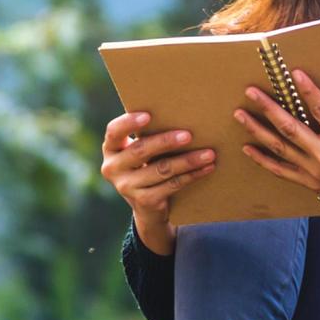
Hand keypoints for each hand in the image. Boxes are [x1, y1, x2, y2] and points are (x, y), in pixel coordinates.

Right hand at [99, 110, 213, 252]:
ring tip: (209, 153)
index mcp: (111, 149)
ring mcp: (127, 187)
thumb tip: (181, 113)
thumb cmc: (147, 166)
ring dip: (187, 160)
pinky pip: (172, 185)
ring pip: (161, 169)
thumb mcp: (141, 152)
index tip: (148, 115)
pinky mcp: (144, 201)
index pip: (114, 131)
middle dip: (166, 141)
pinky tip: (207, 167)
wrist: (148, 207)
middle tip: (188, 135)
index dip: (129, 123)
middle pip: (141, 150)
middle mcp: (113, 168)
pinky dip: (192, 175)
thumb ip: (148, 135)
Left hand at [236, 74, 319, 226]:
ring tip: (240, 114)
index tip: (294, 74)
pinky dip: (263, 160)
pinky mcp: (310, 183)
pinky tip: (247, 147)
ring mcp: (314, 172)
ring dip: (258, 131)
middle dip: (268, 109)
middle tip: (251, 92)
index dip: (308, 91)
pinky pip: (281, 171)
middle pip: (290, 129)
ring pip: (280, 148)